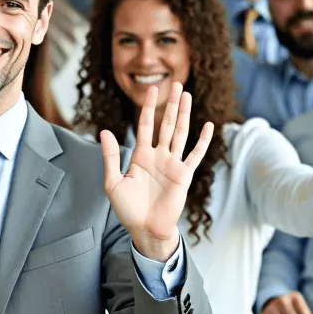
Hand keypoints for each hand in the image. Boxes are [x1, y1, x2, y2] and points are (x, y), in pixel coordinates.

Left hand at [99, 83, 213, 260]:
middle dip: (170, 104)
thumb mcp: (113, 182)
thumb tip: (104, 131)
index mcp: (141, 155)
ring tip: (187, 96)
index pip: (146, 125)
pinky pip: (195, 155)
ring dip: (184, 115)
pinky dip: (203, 141)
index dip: (149, 107)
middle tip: (176, 84)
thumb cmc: (127, 209)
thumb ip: (111, 157)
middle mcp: (158, 156)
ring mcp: (172, 164)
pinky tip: (208, 126)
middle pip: (166, 124)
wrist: (145, 229)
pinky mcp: (184, 176)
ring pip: (180, 134)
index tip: (152, 89)